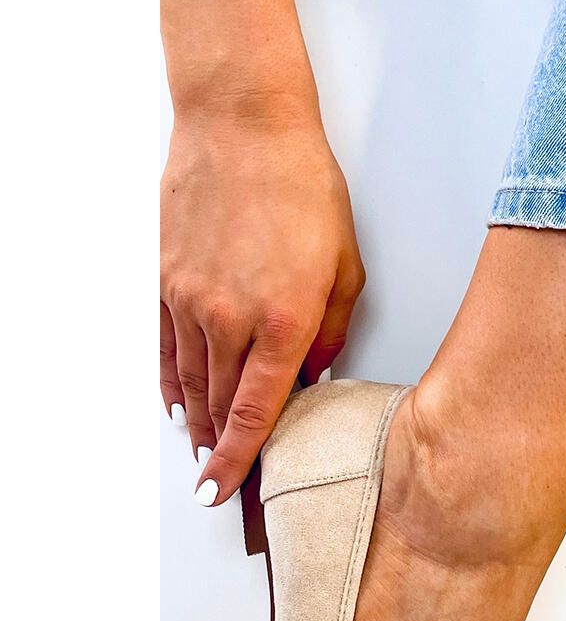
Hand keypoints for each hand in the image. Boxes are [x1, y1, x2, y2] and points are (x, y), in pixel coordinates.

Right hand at [160, 107, 364, 505]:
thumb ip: (331, 330)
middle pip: (219, 406)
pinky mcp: (166, 280)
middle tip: (221, 482)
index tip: (228, 491)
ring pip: (190, 382)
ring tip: (201, 450)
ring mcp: (191, 301)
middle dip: (219, 449)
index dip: (240, 460)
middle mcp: (231, 320)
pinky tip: (175, 403)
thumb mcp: (344, 265)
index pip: (257, 414)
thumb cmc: (303, 188)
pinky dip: (171, 381)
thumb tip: (316, 371)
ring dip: (195, 422)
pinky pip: (166, 348)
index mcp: (285, 323)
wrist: (244, 129)